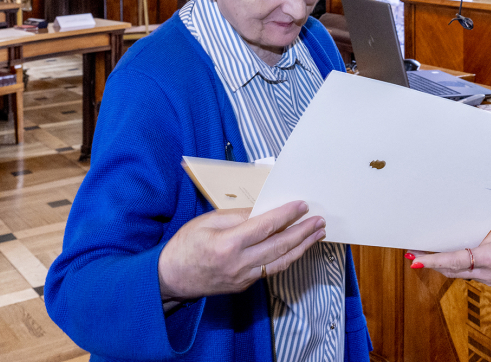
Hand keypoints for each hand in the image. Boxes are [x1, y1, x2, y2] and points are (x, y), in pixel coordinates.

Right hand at [158, 200, 324, 301]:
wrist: (170, 279)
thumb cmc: (185, 246)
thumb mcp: (207, 222)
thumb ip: (237, 216)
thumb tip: (263, 211)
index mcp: (228, 244)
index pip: (266, 226)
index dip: (287, 215)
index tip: (302, 206)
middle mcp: (240, 263)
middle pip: (280, 245)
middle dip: (303, 232)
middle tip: (320, 221)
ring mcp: (244, 277)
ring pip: (281, 261)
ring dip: (302, 246)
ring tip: (317, 234)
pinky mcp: (245, 284)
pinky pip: (272, 269)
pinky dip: (288, 257)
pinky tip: (298, 248)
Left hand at [407, 226, 490, 286]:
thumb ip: (479, 235)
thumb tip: (461, 234)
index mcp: (489, 258)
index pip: (454, 260)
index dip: (433, 261)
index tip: (416, 261)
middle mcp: (486, 273)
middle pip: (450, 271)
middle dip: (431, 264)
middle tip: (414, 255)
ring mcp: (489, 281)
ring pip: (457, 275)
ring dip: (441, 267)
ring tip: (425, 257)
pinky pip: (468, 276)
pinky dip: (456, 269)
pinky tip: (449, 262)